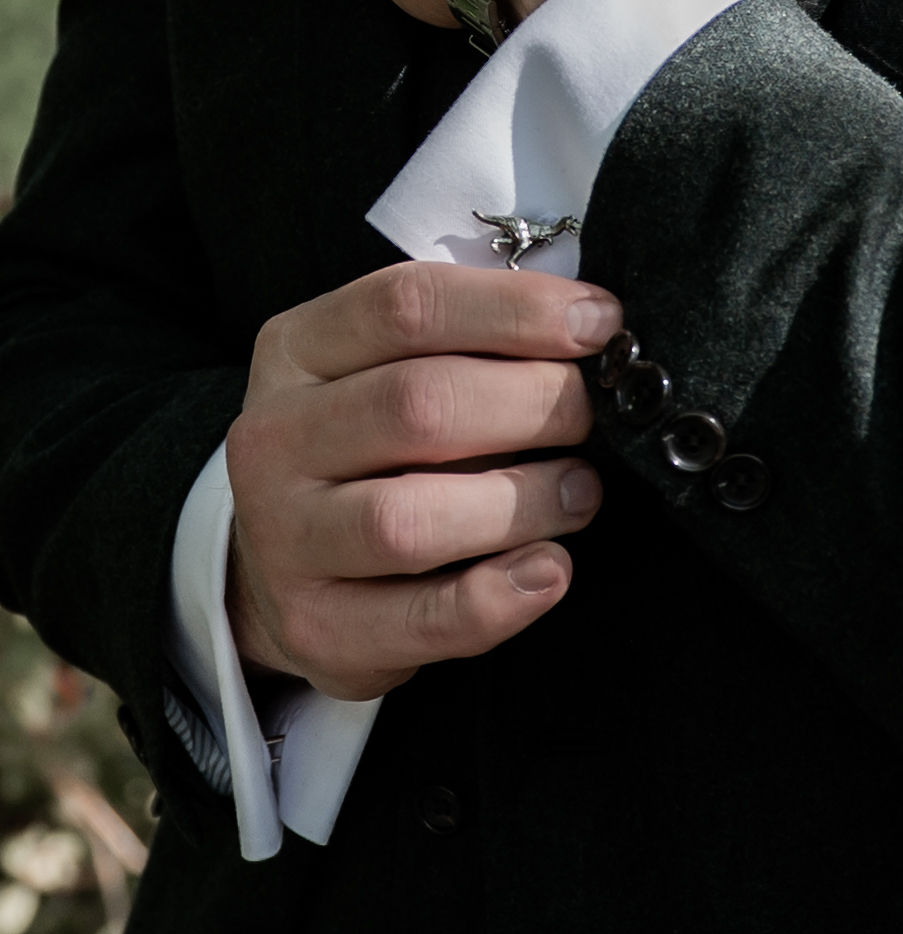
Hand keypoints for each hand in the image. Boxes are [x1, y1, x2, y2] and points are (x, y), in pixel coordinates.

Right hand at [225, 262, 621, 699]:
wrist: (285, 557)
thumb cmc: (373, 444)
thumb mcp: (389, 365)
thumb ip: (469, 341)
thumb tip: (590, 327)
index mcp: (294, 350)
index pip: (404, 305)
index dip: (516, 309)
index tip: (599, 324)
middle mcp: (273, 439)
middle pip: (415, 404)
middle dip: (534, 403)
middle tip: (592, 414)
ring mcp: (283, 540)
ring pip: (409, 519)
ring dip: (524, 501)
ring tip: (581, 491)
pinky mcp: (315, 628)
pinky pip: (424, 618)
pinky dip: (502, 595)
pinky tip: (551, 567)